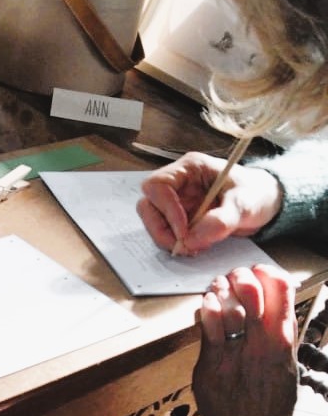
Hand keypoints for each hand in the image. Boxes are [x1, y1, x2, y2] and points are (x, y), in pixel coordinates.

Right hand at [137, 152, 282, 254]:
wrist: (267, 202)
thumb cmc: (256, 193)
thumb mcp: (245, 204)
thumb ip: (221, 221)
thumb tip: (192, 240)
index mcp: (189, 168)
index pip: (158, 185)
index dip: (166, 209)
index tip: (184, 231)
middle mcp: (177, 182)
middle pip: (148, 204)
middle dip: (161, 228)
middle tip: (182, 246)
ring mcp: (176, 200)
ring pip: (152, 220)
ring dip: (167, 238)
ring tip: (193, 247)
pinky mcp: (179, 217)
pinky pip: (165, 231)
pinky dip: (175, 242)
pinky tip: (195, 246)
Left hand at [193, 264, 297, 415]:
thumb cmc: (270, 406)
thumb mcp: (286, 369)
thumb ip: (279, 338)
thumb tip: (273, 306)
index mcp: (282, 345)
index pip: (283, 295)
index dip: (269, 275)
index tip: (260, 270)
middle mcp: (261, 346)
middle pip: (252, 295)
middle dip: (241, 277)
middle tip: (234, 277)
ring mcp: (235, 355)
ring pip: (227, 308)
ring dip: (220, 289)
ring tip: (218, 287)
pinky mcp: (211, 365)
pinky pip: (208, 329)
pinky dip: (207, 310)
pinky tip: (207, 302)